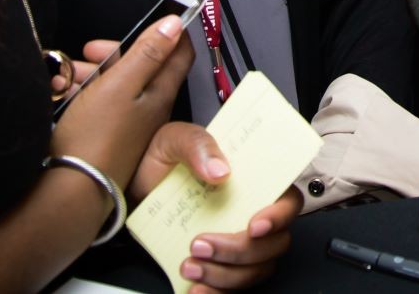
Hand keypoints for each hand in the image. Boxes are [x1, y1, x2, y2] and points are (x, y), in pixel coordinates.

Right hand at [50, 16, 194, 188]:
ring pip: (112, 84)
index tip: (145, 20)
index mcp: (159, 93)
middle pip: (137, 67)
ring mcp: (126, 123)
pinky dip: (78, 95)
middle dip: (110, 54)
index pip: (178, 53)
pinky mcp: (104, 135)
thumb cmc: (97, 135)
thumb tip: (174, 24)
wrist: (70, 188)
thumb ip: (148, 53)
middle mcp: (147, 107)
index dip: (165, 31)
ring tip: (63, 78)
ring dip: (87, 74)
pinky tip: (59, 95)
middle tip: (87, 52)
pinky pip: (95, 104)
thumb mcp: (122, 85)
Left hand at [134, 123, 299, 290]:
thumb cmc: (160, 160)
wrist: (131, 187)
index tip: (254, 226)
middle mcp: (250, 212)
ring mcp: (238, 241)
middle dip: (240, 251)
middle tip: (202, 243)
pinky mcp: (220, 264)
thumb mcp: (174, 139)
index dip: (279, 216)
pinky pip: (233, 288)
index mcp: (252, 180)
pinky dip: (217, 293)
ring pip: (255, 269)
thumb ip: (199, 145)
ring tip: (190, 265)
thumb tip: (220, 169)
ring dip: (225, 275)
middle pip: (274, 242)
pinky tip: (195, 288)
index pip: (288, 200)